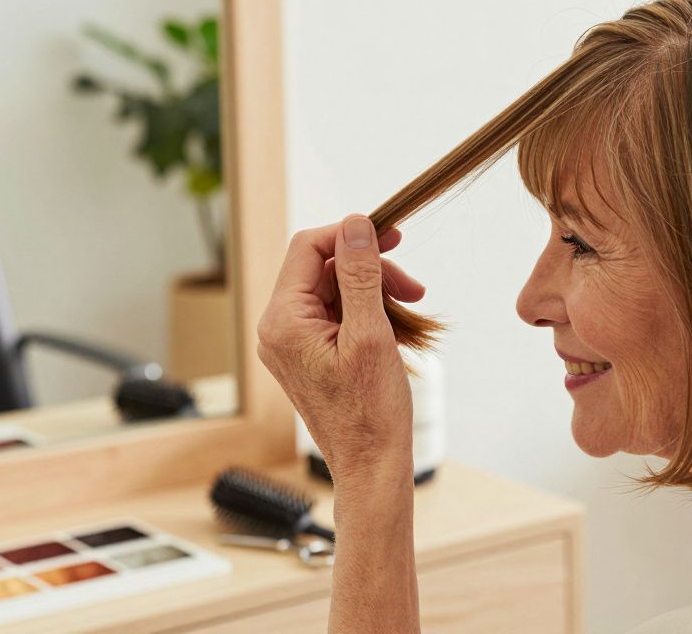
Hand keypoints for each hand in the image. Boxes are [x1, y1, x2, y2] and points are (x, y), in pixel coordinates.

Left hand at [256, 215, 426, 477]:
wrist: (371, 466)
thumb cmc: (371, 412)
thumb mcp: (371, 334)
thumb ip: (360, 275)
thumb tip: (356, 225)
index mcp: (283, 321)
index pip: (309, 248)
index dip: (351, 234)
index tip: (392, 235)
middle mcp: (278, 329)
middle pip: (324, 269)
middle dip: (371, 269)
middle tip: (413, 288)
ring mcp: (292, 343)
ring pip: (335, 291)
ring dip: (375, 292)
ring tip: (412, 311)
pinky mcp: (309, 355)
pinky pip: (337, 315)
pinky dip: (369, 313)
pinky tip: (398, 329)